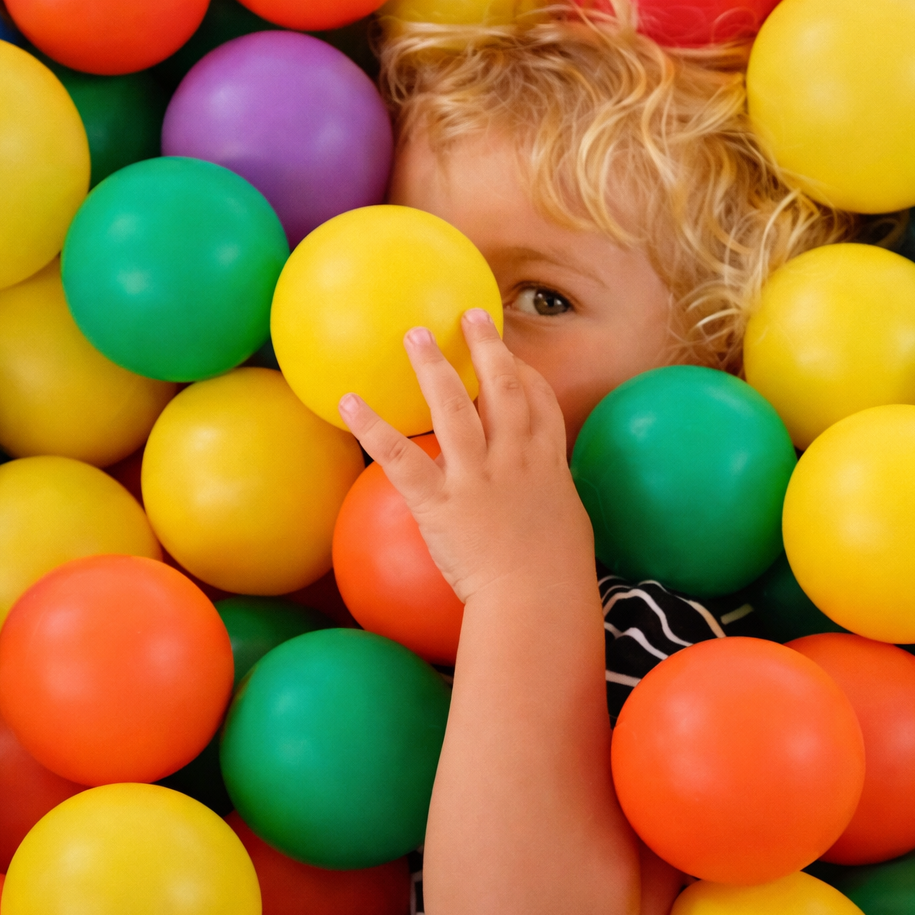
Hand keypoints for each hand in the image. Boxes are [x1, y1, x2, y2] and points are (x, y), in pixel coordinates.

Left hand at [338, 308, 594, 603]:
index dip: (524, 373)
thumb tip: (538, 504)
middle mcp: (514, 458)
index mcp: (547, 464)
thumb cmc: (557, 576)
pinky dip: (373, 427)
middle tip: (469, 316)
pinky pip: (401, 458)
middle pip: (502, 387)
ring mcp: (477, 476)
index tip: (511, 355)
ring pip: (453, 407)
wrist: (538, 599)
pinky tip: (348, 402)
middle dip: (486, 347)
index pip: (538, 403)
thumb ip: (549, 503)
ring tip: (413, 334)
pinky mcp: (441, 501)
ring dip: (433, 366)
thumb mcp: (566, 525)